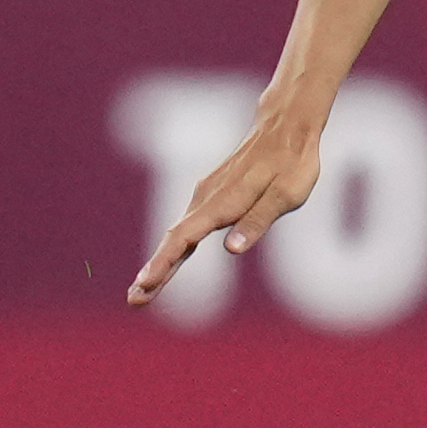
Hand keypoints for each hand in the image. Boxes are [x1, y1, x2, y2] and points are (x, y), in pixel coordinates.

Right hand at [128, 104, 323, 303]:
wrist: (284, 127)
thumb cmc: (292, 162)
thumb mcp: (286, 194)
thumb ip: (258, 221)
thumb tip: (231, 249)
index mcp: (225, 201)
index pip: (186, 237)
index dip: (166, 262)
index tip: (145, 284)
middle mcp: (207, 198)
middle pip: (174, 240)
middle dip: (155, 272)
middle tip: (134, 300)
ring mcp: (206, 196)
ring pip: (177, 235)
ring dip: (160, 264)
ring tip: (142, 292)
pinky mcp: (210, 197)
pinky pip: (187, 227)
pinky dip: (173, 249)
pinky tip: (166, 265)